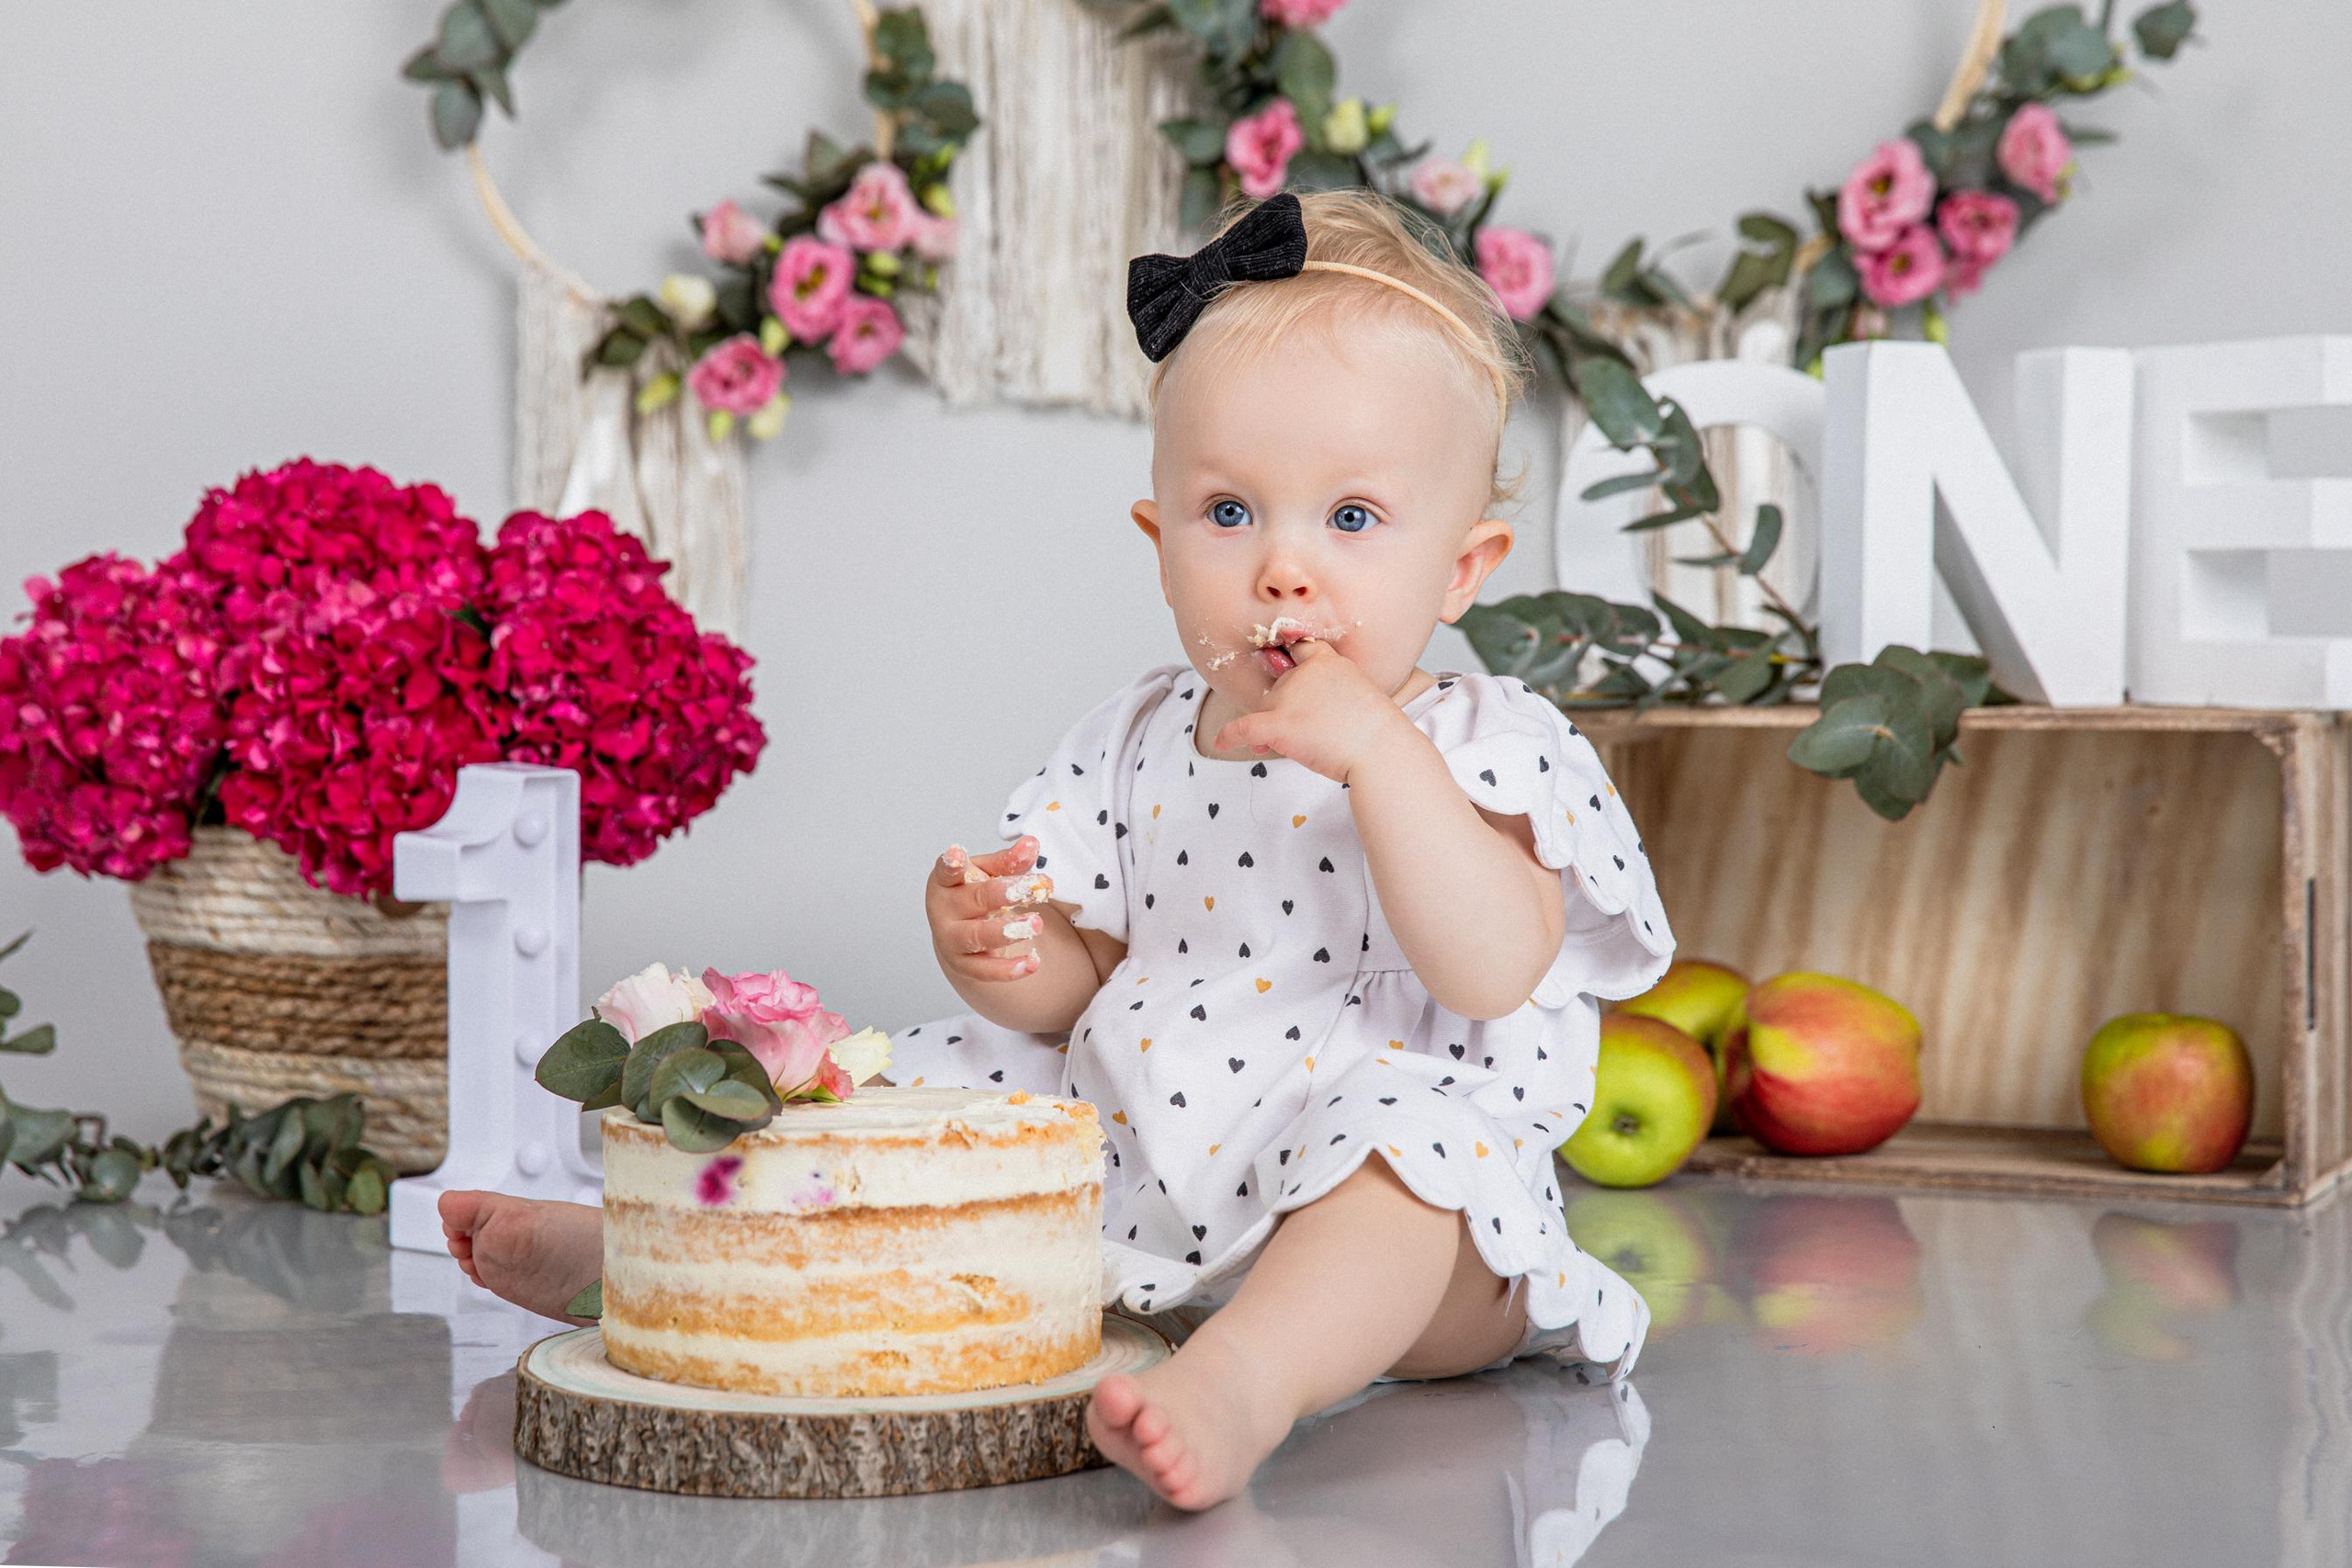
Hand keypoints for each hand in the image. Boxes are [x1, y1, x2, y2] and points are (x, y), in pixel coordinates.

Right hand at [927, 838, 1055, 982]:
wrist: (962, 933)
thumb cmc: (975, 894)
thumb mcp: (989, 873)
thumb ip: (1009, 861)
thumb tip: (1032, 844)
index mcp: (946, 882)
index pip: (947, 871)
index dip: (952, 863)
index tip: (958, 855)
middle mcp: (943, 910)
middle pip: (973, 900)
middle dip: (1002, 895)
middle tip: (1031, 889)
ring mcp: (951, 940)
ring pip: (977, 937)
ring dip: (1006, 931)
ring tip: (1036, 924)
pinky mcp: (964, 965)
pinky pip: (986, 970)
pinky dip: (1009, 969)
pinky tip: (1032, 963)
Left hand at [1209, 640, 1407, 784]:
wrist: (1380, 749)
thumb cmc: (1376, 732)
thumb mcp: (1360, 697)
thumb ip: (1333, 694)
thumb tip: (1307, 712)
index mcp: (1329, 662)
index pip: (1300, 649)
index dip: (1291, 659)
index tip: (1283, 663)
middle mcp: (1306, 673)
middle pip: (1280, 687)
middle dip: (1283, 708)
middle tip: (1299, 731)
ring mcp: (1291, 697)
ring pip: (1266, 708)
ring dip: (1268, 726)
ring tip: (1276, 745)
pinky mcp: (1280, 723)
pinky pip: (1245, 727)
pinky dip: (1231, 735)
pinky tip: (1221, 741)